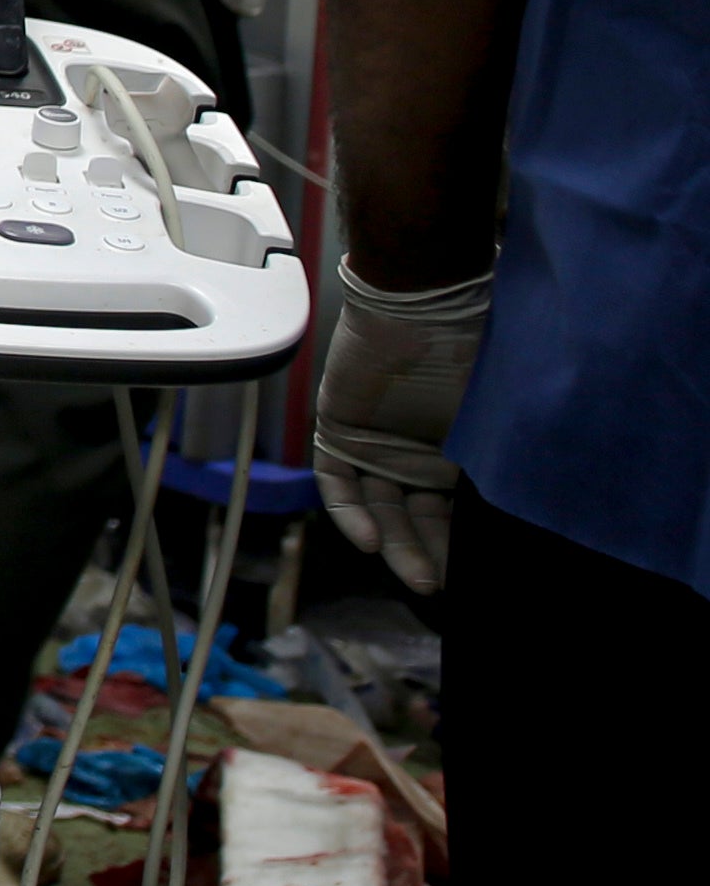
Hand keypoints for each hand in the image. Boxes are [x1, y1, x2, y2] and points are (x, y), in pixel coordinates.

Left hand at [311, 258, 490, 595]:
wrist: (421, 300)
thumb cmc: (475, 348)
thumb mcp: (505, 414)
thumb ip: (515, 459)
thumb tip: (547, 510)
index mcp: (459, 453)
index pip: (457, 514)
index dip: (463, 546)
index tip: (479, 580)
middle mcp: (417, 454)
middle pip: (417, 519)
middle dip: (427, 555)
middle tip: (440, 585)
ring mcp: (377, 444)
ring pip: (380, 509)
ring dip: (394, 545)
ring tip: (416, 576)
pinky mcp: (339, 429)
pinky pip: (338, 483)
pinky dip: (349, 514)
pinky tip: (369, 542)